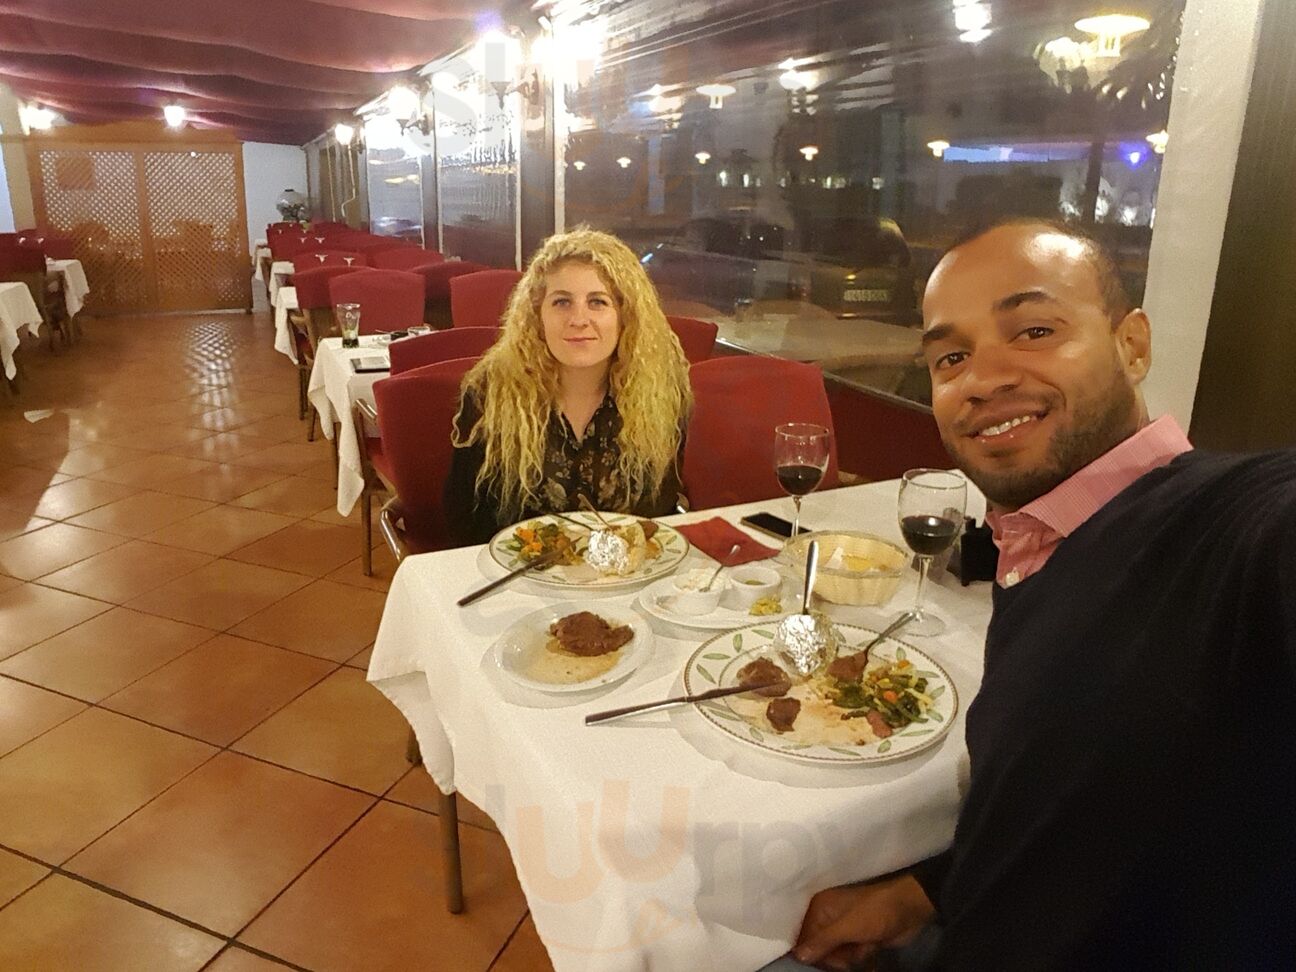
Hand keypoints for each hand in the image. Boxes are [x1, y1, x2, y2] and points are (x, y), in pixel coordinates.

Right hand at [792, 874, 934, 970]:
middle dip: (835, 958)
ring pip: (834, 956)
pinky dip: (860, 956)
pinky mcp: (857, 938)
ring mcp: (843, 929)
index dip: (812, 953)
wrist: (910, 910)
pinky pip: (849, 956)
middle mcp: (827, 917)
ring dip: (850, 958)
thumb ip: (821, 942)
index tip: (826, 961)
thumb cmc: (875, 913)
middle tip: (849, 958)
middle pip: (818, 950)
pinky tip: (871, 949)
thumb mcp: (847, 927)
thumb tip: (796, 956)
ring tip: (865, 948)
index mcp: (819, 907)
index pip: (803, 937)